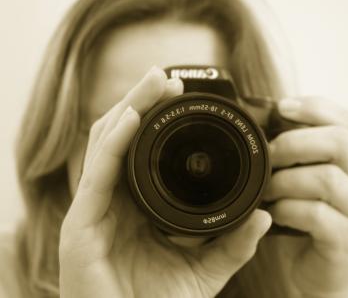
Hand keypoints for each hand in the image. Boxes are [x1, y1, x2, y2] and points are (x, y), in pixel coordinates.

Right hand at [59, 66, 271, 297]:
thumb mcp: (205, 270)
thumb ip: (233, 244)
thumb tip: (265, 216)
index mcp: (135, 208)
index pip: (139, 152)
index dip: (156, 121)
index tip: (182, 98)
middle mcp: (111, 203)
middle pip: (121, 139)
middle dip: (142, 103)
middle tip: (167, 78)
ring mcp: (94, 212)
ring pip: (105, 146)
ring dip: (129, 109)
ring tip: (154, 83)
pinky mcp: (81, 226)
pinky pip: (96, 174)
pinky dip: (114, 142)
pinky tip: (134, 117)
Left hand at [262, 97, 347, 297]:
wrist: (313, 272)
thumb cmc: (299, 221)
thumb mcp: (292, 181)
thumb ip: (285, 155)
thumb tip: (256, 124)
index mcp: (345, 161)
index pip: (344, 121)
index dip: (315, 108)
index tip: (282, 108)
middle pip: (339, 141)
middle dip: (295, 142)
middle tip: (269, 155)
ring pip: (327, 178)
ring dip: (286, 180)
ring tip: (267, 191)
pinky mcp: (346, 238)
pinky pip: (318, 214)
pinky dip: (288, 210)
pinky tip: (275, 214)